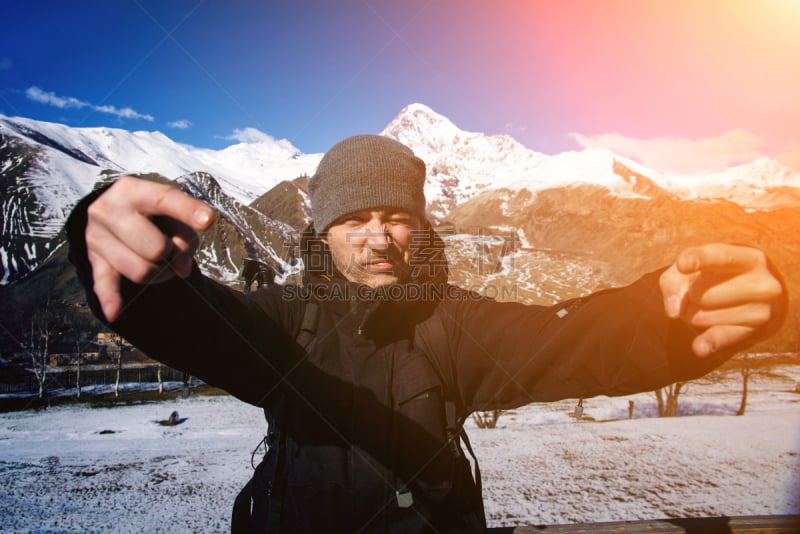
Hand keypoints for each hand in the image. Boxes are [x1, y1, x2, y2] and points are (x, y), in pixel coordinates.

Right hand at [85, 176, 214, 321]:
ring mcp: (97, 237)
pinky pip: (104, 284)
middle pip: (155, 247)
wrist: (115, 212)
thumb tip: (181, 269)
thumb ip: (185, 235)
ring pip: (140, 271)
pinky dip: (111, 300)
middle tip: (171, 250)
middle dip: (172, 255)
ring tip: (160, 263)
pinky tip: (116, 312)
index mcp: (132, 190)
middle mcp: (108, 210)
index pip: (164, 200)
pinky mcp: (93, 260)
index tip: (208, 220)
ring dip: (160, 275)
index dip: (188, 211)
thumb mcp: (172, 214)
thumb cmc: (153, 213)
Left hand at [659, 243, 785, 356]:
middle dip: (689, 296)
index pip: (720, 257)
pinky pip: (721, 338)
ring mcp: (762, 310)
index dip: (699, 259)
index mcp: (750, 258)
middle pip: (699, 294)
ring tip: (711, 306)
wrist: (766, 295)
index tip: (682, 264)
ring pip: (700, 317)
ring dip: (694, 315)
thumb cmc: (722, 275)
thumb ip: (674, 279)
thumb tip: (673, 311)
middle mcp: (762, 283)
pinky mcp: (755, 333)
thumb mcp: (698, 267)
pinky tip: (699, 347)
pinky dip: (707, 343)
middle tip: (702, 292)